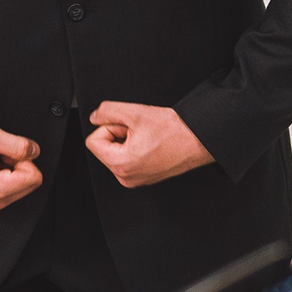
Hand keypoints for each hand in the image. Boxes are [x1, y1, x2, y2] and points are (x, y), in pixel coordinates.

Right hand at [0, 123, 42, 210]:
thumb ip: (19, 145)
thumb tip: (35, 152)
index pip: (35, 177)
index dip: (24, 159)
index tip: (7, 153)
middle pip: (30, 183)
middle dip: (18, 165)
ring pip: (23, 185)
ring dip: (12, 169)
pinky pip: (12, 187)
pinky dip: (6, 174)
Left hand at [84, 101, 213, 186]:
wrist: (198, 140)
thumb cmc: (174, 131)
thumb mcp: (135, 112)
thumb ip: (106, 111)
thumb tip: (95, 117)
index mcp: (120, 164)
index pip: (93, 141)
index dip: (108, 127)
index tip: (126, 126)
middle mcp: (125, 177)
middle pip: (104, 148)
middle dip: (118, 134)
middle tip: (139, 131)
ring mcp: (135, 179)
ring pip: (116, 152)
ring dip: (127, 140)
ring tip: (147, 137)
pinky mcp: (144, 177)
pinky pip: (128, 159)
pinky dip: (136, 148)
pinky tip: (151, 143)